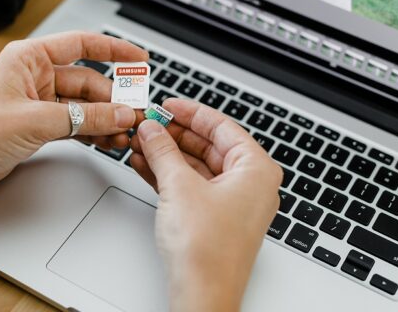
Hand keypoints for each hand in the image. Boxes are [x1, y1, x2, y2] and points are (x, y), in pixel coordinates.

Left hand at [0, 31, 147, 199]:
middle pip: (88, 81)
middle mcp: (36, 76)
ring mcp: (39, 102)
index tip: (140, 59)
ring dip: (106, 118)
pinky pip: (76, 123)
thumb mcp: (36, 121)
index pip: (81, 44)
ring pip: (84, 105)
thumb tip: (121, 114)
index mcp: (30, 58)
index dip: (114, 50)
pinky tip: (109, 141)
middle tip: (134, 115)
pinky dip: (92, 131)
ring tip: (125, 133)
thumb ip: (84, 117)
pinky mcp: (39, 125)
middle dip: (113, 99)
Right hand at [130, 99, 281, 311]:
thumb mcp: (179, 186)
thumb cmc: (208, 250)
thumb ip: (163, 151)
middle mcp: (249, 184)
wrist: (202, 294)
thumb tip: (153, 130)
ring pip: (196, 166)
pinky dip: (168, 174)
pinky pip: (191, 185)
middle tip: (150, 124)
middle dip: (175, 135)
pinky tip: (144, 164)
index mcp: (256, 170)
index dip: (191, 112)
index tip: (168, 105)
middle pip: (209, 145)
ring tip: (141, 142)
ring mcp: (232, 202)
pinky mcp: (214, 218)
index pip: (222, 126)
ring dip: (167, 154)